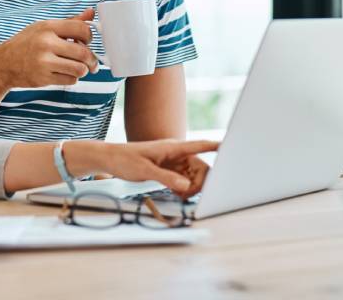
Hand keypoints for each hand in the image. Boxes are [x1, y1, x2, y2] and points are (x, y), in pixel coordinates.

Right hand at [0, 8, 98, 88]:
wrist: (3, 63)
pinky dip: (72, 78)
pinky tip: (64, 74)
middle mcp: (46, 43)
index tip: (86, 42)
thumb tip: (91, 13)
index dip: (89, 37)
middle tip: (92, 63)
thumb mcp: (45, 27)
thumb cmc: (27, 43)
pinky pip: (70, 80)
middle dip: (92, 60)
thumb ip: (70, 22)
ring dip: (83, 70)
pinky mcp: (43, 78)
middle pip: (84, 53)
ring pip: (79, 69)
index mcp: (48, 27)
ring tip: (78, 69)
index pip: (82, 29)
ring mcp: (44, 62)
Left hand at [66, 139, 218, 198]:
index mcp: (174, 147)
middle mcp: (177, 154)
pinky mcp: (169, 170)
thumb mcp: (145, 170)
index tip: (233, 148)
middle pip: (202, 167)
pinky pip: (185, 180)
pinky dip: (185, 189)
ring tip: (181, 196)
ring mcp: (174, 163)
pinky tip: (177, 194)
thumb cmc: (125, 159)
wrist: (109, 159)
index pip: (201, 145)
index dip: (217, 147)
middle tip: (190, 194)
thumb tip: (187, 187)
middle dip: (202, 181)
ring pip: (194, 176)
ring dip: (193, 187)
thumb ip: (167, 178)